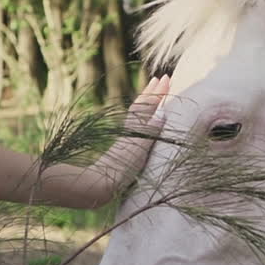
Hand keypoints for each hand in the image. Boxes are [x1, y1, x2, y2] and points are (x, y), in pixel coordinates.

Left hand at [83, 75, 169, 205]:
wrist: (98, 186)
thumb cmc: (117, 171)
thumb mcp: (136, 150)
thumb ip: (149, 132)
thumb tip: (162, 113)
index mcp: (136, 130)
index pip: (148, 106)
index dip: (158, 93)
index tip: (166, 77)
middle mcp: (131, 132)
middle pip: (142, 107)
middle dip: (152, 93)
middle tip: (161, 78)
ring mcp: (127, 140)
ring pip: (139, 116)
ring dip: (148, 103)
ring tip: (153, 94)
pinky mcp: (125, 150)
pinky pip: (137, 126)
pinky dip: (143, 118)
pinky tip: (144, 122)